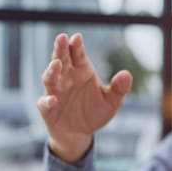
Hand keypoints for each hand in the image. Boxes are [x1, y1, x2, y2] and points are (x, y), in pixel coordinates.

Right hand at [37, 33, 132, 162]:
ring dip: (52, 70)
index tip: (77, 37)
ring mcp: (55, 92)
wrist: (80, 133)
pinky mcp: (48, 109)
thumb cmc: (95, 112)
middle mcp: (67, 79)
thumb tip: (127, 74)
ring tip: (56, 64)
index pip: (79, 56)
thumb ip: (119, 89)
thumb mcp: (112, 102)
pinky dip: (47, 101)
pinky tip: (52, 99)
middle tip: (62, 38)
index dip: (77, 46)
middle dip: (61, 49)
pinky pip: (44, 103)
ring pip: (50, 78)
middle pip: (61, 60)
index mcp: (83, 72)